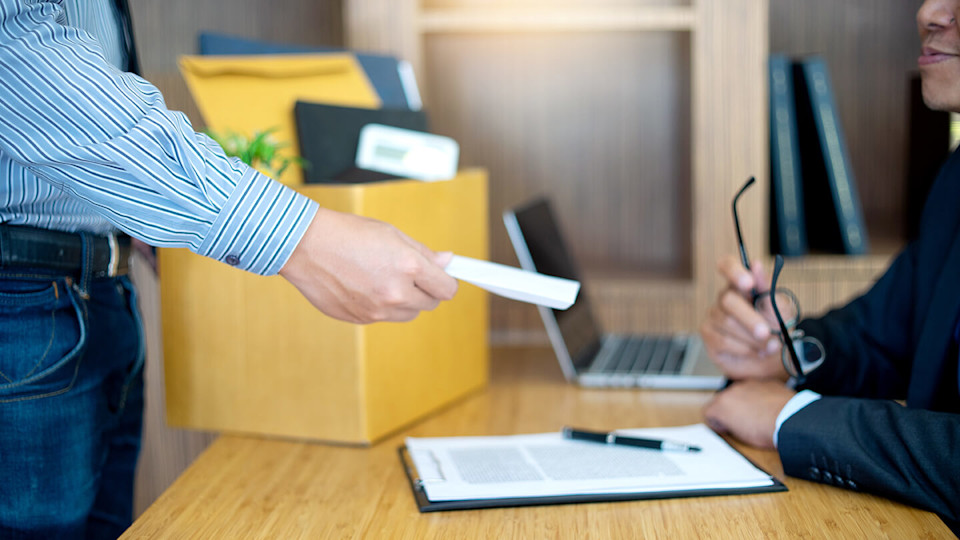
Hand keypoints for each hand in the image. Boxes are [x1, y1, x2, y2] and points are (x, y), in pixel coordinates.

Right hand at [279, 208, 458, 323]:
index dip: (446, 282)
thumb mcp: (391, 234)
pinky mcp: (360, 319)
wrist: (305, 246)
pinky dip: (381, 305)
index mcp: (408, 267)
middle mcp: (395, 293)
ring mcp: (377, 310)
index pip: (446, 289)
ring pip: (407, 314)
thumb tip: (446, 262)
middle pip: (430, 304)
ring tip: (382, 278)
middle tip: (408, 274)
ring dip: (404, 300)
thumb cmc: (348, 234)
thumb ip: (422, 253)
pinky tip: (364, 285)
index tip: (442, 278)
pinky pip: (383, 317)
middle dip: (425, 290)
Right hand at [699, 254, 788, 380]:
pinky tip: (755, 351)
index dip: (733, 271)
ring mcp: (714, 316)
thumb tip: (756, 265)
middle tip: (767, 333)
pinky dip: (744, 348)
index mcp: (742, 285)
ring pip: (726, 323)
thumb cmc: (777, 329)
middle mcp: (725, 298)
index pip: (727, 266)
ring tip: (769, 346)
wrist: (774, 360)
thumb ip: (768, 288)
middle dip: (750, 319)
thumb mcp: (781, 309)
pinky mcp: (709, 335)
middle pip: (728, 300)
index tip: (748, 283)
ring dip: (752, 338)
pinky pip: (722, 340)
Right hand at [702, 380, 795, 449]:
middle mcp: (733, 390)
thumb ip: (729, 425)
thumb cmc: (767, 431)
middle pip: (723, 399)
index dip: (716, 422)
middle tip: (740, 422)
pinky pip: (757, 389)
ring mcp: (749, 384)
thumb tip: (730, 424)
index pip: (708, 411)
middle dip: (730, 410)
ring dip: (744, 402)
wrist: (791, 421)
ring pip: (740, 392)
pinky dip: (760, 396)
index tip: (724, 426)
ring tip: (757, 415)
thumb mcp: (740, 436)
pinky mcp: (765, 382)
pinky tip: (767, 408)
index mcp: (722, 405)